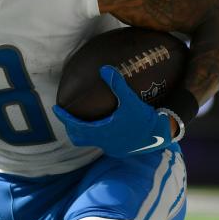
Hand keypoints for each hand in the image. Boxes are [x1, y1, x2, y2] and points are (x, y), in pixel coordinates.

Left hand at [53, 65, 173, 157]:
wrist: (162, 135)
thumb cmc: (145, 117)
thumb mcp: (131, 100)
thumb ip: (117, 84)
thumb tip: (104, 68)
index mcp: (102, 131)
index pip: (75, 125)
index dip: (64, 117)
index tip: (56, 109)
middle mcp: (104, 142)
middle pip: (78, 138)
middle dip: (71, 128)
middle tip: (67, 117)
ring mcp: (112, 148)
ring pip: (90, 143)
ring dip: (84, 134)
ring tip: (82, 123)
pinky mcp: (121, 151)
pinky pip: (102, 145)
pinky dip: (97, 137)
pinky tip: (103, 128)